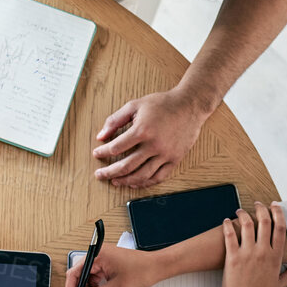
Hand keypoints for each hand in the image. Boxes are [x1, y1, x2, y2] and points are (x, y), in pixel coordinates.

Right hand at [65, 246, 160, 286]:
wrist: (158, 267)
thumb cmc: (141, 271)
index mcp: (98, 255)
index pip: (75, 272)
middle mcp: (99, 254)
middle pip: (81, 274)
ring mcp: (105, 258)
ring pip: (89, 276)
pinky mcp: (110, 262)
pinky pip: (98, 274)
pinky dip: (98, 286)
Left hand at [92, 88, 209, 187]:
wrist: (189, 105)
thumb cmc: (162, 104)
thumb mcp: (135, 105)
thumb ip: (115, 120)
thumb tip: (101, 136)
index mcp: (142, 130)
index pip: (116, 148)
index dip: (103, 152)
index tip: (97, 154)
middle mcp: (153, 145)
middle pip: (126, 166)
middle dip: (109, 172)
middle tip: (100, 175)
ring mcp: (165, 154)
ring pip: (142, 175)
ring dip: (125, 181)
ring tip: (115, 181)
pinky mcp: (175, 159)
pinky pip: (158, 177)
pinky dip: (145, 183)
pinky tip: (135, 183)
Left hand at [217, 201, 286, 286]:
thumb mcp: (280, 285)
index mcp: (275, 258)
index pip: (281, 229)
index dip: (278, 214)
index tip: (275, 206)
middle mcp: (263, 253)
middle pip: (265, 222)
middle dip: (262, 208)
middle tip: (257, 204)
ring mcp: (247, 255)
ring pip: (247, 225)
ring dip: (244, 213)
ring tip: (240, 210)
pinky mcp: (232, 258)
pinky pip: (230, 236)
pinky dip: (228, 225)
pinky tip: (226, 221)